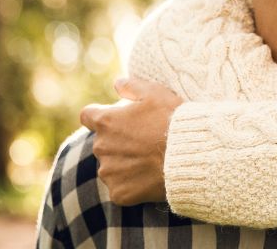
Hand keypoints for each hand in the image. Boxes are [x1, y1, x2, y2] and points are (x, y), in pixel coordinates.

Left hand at [79, 76, 182, 204]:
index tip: (115, 118)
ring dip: (124, 163)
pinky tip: (149, 177)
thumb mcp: (156, 93)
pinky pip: (120, 187)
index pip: (88, 116)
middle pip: (103, 142)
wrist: (188, 156)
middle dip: (118, 141)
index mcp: (106, 122)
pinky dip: (131, 184)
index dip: (100, 116)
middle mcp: (101, 148)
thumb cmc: (173, 121)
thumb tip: (117, 83)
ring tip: (149, 160)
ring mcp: (109, 172)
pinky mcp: (118, 193)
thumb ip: (132, 86)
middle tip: (144, 140)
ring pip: (110, 166)